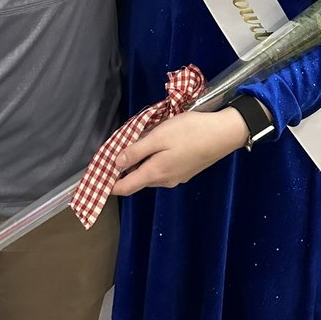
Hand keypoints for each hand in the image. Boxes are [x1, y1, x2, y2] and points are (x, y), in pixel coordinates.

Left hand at [112, 108, 249, 195]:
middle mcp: (165, 180)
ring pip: (150, 173)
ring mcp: (177, 176)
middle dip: (123, 170)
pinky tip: (154, 144)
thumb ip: (136, 151)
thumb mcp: (159, 136)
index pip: (125, 187)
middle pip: (137, 179)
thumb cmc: (190, 132)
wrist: (224, 134)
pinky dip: (152, 160)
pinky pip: (162, 168)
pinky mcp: (186, 169)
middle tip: (112, 153)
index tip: (95, 179)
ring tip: (132, 143)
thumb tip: (115, 164)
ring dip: (139, 162)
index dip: (109, 185)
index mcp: (155, 173)